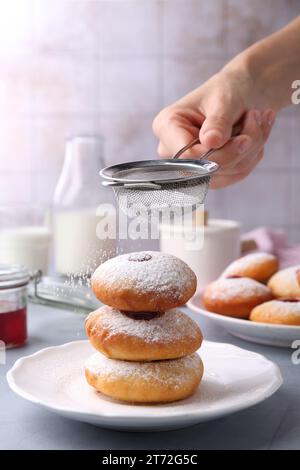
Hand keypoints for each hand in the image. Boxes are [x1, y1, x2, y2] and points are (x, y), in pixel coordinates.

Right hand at [152, 68, 275, 188]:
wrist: (243, 90)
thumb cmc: (228, 88)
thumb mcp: (224, 99)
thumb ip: (218, 122)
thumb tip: (210, 142)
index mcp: (167, 126)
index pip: (187, 156)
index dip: (218, 153)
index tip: (244, 138)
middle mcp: (174, 150)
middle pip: (207, 169)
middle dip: (240, 149)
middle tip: (255, 119)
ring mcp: (191, 164)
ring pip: (226, 173)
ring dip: (251, 149)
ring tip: (256, 120)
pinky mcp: (209, 172)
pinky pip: (235, 174)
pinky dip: (252, 155)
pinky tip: (256, 134)